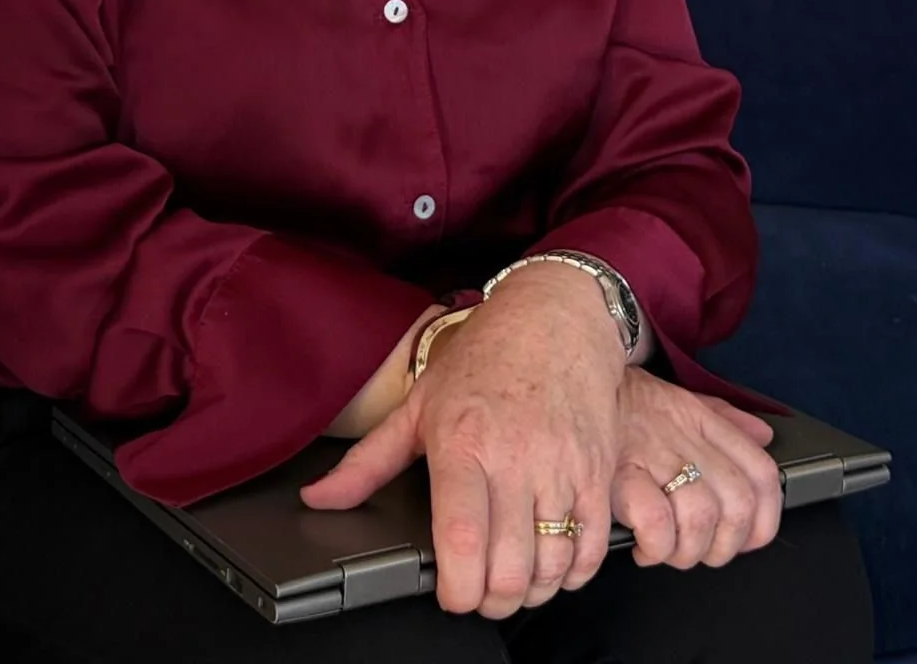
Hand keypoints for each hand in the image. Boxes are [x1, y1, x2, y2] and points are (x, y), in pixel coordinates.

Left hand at [300, 262, 627, 618]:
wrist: (555, 317)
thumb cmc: (484, 357)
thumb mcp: (418, 404)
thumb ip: (367, 463)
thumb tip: (318, 498)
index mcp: (463, 444)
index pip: (462, 539)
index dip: (457, 589)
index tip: (450, 594)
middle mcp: (516, 458)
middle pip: (509, 569)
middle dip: (491, 600)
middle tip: (479, 592)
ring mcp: (562, 466)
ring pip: (553, 565)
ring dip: (532, 589)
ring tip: (514, 580)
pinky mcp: (597, 469)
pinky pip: (594, 546)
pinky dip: (574, 571)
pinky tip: (554, 563)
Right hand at [610, 367, 781, 569]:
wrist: (566, 387)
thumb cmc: (623, 404)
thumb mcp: (678, 397)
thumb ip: (723, 417)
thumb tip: (764, 436)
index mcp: (702, 420)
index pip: (760, 472)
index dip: (765, 518)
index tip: (748, 539)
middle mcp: (685, 437)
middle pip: (737, 505)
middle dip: (724, 545)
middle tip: (700, 550)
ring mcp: (653, 455)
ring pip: (700, 519)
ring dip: (687, 551)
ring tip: (667, 549)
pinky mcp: (620, 475)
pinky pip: (657, 524)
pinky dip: (655, 547)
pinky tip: (642, 546)